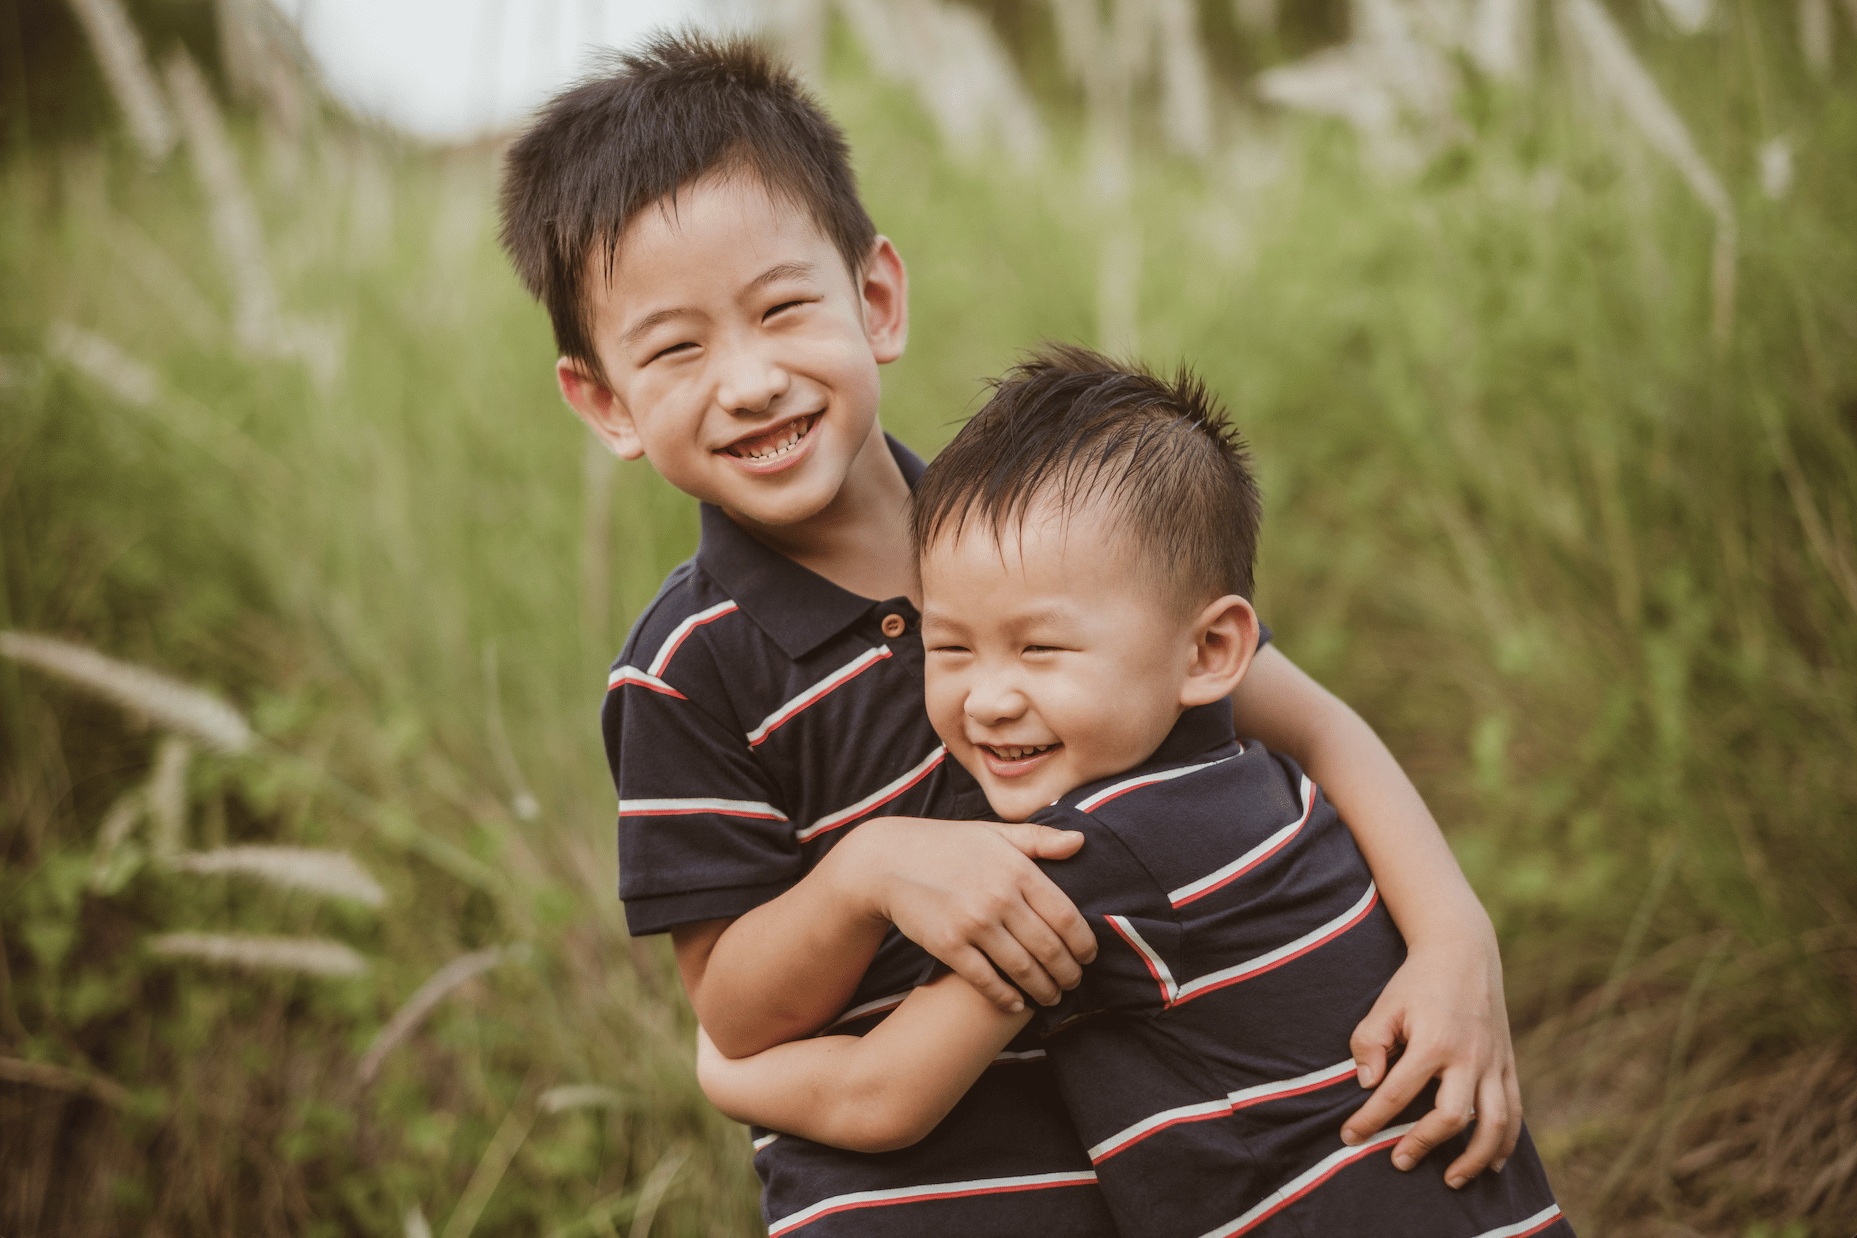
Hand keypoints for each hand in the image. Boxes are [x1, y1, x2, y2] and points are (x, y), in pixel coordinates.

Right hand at [845, 817, 1095, 1011]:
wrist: (888, 860)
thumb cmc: (947, 845)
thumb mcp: (994, 833)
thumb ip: (1039, 839)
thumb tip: (1081, 842)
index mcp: (1017, 869)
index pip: (1066, 916)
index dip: (1084, 944)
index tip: (1089, 957)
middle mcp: (1000, 898)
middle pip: (1049, 949)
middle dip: (1068, 973)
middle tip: (1074, 983)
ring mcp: (973, 923)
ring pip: (1023, 970)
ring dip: (1044, 990)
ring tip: (1052, 997)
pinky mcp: (948, 945)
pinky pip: (986, 981)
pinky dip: (1007, 997)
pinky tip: (1017, 1003)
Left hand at [1339, 932, 1521, 1187]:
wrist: (1463, 952)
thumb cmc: (1416, 982)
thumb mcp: (1383, 1005)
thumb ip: (1369, 1045)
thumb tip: (1368, 1086)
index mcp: (1433, 1041)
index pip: (1397, 1093)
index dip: (1370, 1119)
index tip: (1349, 1137)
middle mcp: (1469, 1056)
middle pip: (1451, 1116)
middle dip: (1423, 1144)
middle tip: (1398, 1162)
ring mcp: (1494, 1061)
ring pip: (1495, 1122)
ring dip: (1475, 1157)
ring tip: (1453, 1181)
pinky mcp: (1508, 1063)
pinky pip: (1515, 1110)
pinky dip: (1507, 1141)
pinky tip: (1492, 1163)